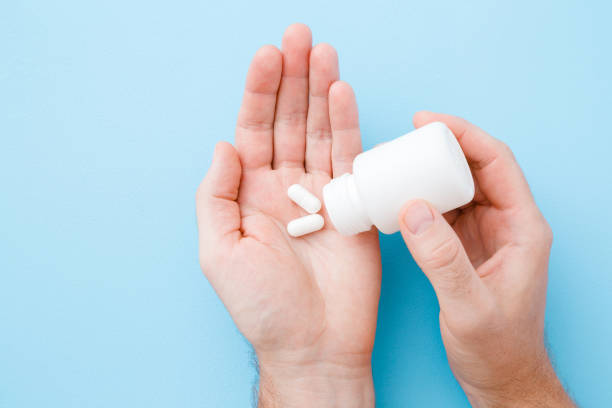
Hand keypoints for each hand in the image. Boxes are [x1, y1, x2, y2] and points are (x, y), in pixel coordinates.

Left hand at [196, 24, 379, 406]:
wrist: (314, 343)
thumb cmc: (263, 307)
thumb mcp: (220, 252)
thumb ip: (216, 196)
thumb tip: (224, 146)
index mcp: (249, 194)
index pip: (253, 130)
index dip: (259, 92)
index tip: (268, 55)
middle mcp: (284, 187)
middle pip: (288, 120)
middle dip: (292, 78)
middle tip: (299, 36)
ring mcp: (321, 193)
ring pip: (320, 130)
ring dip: (321, 91)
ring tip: (323, 52)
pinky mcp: (353, 205)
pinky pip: (350, 158)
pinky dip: (348, 124)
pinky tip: (343, 93)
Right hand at [398, 112, 574, 406]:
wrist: (501, 376)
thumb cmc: (497, 347)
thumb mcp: (468, 307)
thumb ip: (442, 259)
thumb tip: (412, 208)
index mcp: (522, 228)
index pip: (496, 163)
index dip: (463, 135)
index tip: (426, 123)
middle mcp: (507, 223)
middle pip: (475, 167)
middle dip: (440, 147)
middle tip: (402, 140)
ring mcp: (486, 233)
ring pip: (458, 186)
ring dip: (428, 171)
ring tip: (395, 163)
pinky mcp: (466, 246)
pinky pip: (443, 209)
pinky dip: (421, 197)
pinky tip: (398, 197)